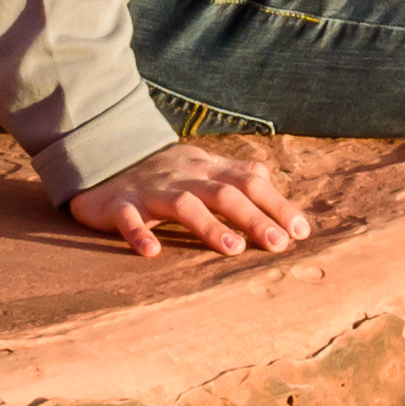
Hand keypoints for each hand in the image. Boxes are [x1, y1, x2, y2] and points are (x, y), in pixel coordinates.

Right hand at [68, 138, 311, 258]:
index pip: (251, 182)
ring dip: (209, 226)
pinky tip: (151, 252)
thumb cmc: (165, 172)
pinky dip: (139, 233)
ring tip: (233, 248)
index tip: (301, 232)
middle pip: (225, 193)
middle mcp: (185, 176)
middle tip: (278, 244)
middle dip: (254, 218)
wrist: (103, 154)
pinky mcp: (118, 204)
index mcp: (208, 168)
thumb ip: (238, 178)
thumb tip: (279, 195)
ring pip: (184, 204)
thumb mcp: (204, 168)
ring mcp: (151, 189)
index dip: (277, 205)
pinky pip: (128, 218)